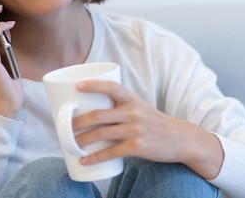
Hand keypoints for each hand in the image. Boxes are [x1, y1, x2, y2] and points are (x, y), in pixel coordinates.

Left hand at [71, 80, 223, 179]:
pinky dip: (95, 157)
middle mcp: (133, 112)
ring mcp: (136, 130)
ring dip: (82, 141)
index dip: (94, 85)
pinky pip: (112, 152)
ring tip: (70, 145)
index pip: (112, 87)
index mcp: (132, 99)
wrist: (179, 138)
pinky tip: (84, 160)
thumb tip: (89, 108)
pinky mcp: (138, 146)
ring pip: (102, 134)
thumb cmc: (153, 122)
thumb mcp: (139, 106)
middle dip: (78, 122)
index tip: (78, 86)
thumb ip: (119, 105)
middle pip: (99, 115)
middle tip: (64, 127)